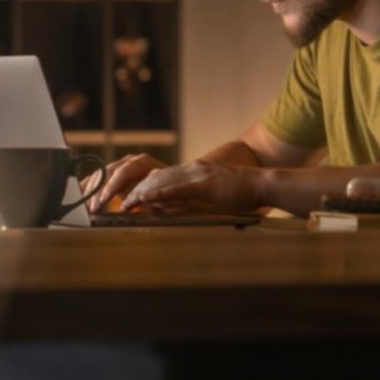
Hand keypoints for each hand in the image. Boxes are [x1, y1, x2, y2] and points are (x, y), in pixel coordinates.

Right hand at [83, 153, 167, 211]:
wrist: (175, 186)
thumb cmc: (170, 192)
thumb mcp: (164, 195)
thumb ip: (150, 197)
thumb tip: (138, 199)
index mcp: (142, 163)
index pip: (123, 171)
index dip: (112, 186)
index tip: (103, 200)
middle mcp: (129, 161)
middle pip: (108, 172)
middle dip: (98, 191)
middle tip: (91, 207)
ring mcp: (121, 167)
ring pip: (101, 174)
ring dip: (91, 190)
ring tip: (84, 205)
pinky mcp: (114, 176)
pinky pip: (99, 179)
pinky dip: (90, 187)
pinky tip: (80, 195)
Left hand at [122, 160, 265, 212]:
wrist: (262, 184)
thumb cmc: (240, 193)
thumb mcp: (209, 196)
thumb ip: (189, 200)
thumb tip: (166, 210)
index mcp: (190, 172)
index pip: (158, 179)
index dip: (139, 189)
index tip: (124, 201)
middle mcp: (190, 170)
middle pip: (154, 178)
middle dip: (133, 191)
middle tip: (118, 204)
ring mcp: (196, 175)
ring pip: (161, 182)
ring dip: (140, 194)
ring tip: (123, 205)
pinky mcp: (204, 183)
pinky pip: (177, 188)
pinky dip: (159, 194)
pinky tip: (145, 199)